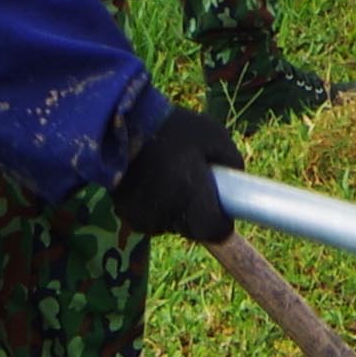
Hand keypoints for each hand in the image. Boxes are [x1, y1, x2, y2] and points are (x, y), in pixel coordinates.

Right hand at [111, 106, 241, 243]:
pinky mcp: (124, 215)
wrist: (119, 125)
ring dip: (176, 209)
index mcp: (190, 195)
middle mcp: (165, 213)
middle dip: (199, 212)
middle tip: (195, 184)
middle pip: (192, 228)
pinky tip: (152, 181)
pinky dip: (156, 206)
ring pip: (171, 225)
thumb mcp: (214, 135)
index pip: (214, 231)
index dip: (222, 222)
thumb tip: (236, 185)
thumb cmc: (173, 128)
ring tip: (170, 176)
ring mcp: (142, 217)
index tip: (223, 208)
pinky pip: (150, 218)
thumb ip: (231, 162)